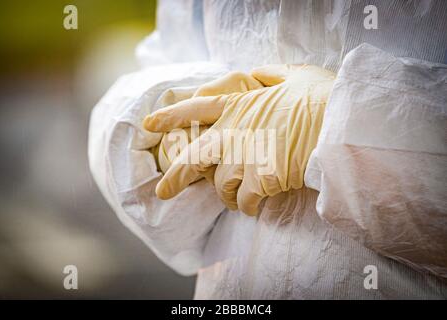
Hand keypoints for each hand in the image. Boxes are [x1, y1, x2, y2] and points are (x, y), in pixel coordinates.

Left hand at [144, 65, 334, 214]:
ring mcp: (244, 158)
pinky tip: (255, 208)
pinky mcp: (259, 181)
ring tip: (237, 200)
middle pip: (192, 158)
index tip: (150, 123)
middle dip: (176, 177)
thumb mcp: (294, 73)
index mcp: (238, 104)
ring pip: (222, 187)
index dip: (170, 116)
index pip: (194, 110)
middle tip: (164, 191)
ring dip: (228, 196)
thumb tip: (257, 72)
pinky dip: (248, 207)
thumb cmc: (321, 97)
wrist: (340, 123)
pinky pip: (245, 202)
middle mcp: (233, 132)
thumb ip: (269, 74)